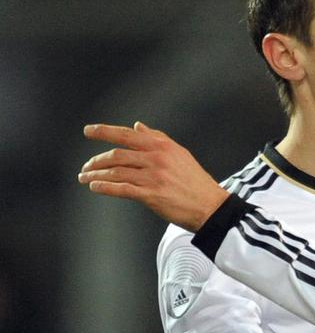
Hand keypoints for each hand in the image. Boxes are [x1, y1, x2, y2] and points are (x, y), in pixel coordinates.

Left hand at [78, 122, 228, 231]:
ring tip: (85, 178)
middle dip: (97, 160)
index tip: (88, 131)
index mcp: (162, 146)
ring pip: (116, 172)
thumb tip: (137, 126)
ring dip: (96, 174)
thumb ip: (157, 138)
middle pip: (117, 155)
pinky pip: (122, 189)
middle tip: (86, 166)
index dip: (104, 131)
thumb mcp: (179, 153)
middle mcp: (157, 159)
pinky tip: (95, 187)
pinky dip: (105, 187)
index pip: (127, 135)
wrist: (210, 206)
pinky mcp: (152, 195)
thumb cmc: (195, 181)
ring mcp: (154, 177)